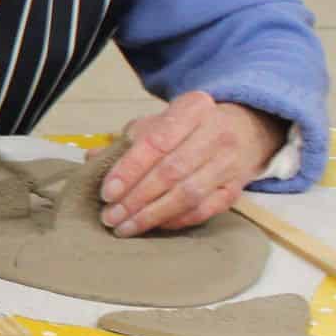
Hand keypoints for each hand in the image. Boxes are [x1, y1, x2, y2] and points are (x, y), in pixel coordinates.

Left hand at [99, 91, 287, 235]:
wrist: (244, 129)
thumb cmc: (188, 128)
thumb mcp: (159, 121)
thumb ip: (126, 140)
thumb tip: (92, 159)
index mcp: (193, 108)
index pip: (156, 142)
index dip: (129, 169)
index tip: (107, 192)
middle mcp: (217, 133)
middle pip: (171, 172)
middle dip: (136, 198)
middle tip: (110, 216)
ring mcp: (231, 162)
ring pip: (188, 194)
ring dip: (152, 215)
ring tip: (125, 227)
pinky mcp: (238, 187)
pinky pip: (205, 210)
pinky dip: (177, 220)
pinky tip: (154, 226)